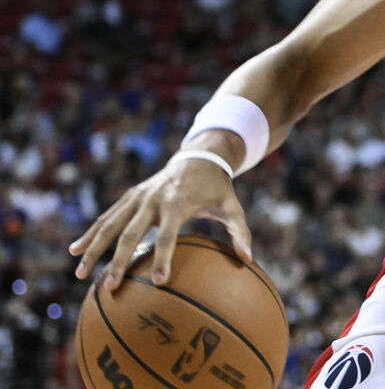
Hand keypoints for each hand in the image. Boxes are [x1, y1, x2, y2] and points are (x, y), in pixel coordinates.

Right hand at [68, 133, 252, 290]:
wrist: (199, 158)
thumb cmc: (217, 188)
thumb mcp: (232, 207)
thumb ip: (240, 232)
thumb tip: (249, 260)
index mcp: (177, 203)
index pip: (167, 235)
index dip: (163, 257)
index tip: (159, 282)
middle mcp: (152, 199)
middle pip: (130, 232)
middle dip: (119, 260)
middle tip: (111, 286)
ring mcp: (138, 197)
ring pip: (110, 224)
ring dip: (94, 249)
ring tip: (80, 274)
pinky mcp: (130, 197)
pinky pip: (107, 216)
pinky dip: (91, 232)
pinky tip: (75, 250)